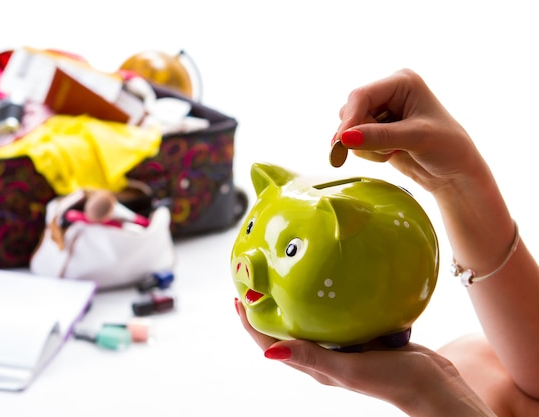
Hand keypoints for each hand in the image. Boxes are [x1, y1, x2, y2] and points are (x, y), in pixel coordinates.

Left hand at [235, 299, 495, 416]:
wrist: (432, 385)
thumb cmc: (390, 380)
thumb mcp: (347, 368)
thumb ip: (311, 358)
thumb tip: (270, 351)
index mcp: (313, 365)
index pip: (270, 344)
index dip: (251, 324)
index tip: (239, 298)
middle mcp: (322, 356)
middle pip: (284, 331)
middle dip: (267, 310)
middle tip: (256, 283)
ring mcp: (341, 346)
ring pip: (308, 322)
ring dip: (292, 303)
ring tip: (284, 279)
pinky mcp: (359, 337)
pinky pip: (334, 318)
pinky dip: (322, 302)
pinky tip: (326, 284)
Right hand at [334, 68, 486, 194]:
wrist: (455, 172)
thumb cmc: (447, 148)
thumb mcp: (416, 139)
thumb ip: (379, 137)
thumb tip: (343, 139)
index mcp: (401, 82)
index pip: (361, 95)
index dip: (350, 119)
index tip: (341, 143)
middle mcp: (388, 92)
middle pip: (351, 111)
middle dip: (361, 135)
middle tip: (384, 151)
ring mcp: (380, 112)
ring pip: (349, 128)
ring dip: (365, 146)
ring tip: (391, 151)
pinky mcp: (375, 130)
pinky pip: (353, 141)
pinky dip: (366, 152)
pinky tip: (388, 154)